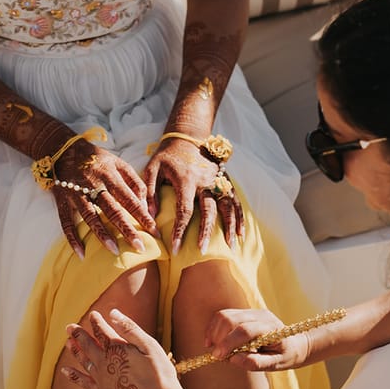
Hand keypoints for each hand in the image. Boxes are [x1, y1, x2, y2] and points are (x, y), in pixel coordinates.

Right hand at [54, 143, 158, 258]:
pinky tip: (81, 254)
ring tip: (114, 251)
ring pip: (90, 216)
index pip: (130, 198)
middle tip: (140, 247)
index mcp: (110, 175)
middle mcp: (94, 184)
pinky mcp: (62, 200)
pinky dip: (72, 238)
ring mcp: (76, 192)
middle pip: (112, 209)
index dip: (143, 215)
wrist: (63, 149)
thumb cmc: (96, 159)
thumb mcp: (118, 163)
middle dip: (127, 229)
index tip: (154, 232)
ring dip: (102, 234)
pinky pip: (66, 221)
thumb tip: (146, 205)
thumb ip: (134, 181)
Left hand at [63, 308, 189, 388]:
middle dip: (78, 334)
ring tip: (67, 342)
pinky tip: (64, 371)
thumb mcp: (148, 345)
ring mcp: (102, 379)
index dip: (96, 322)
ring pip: (83, 361)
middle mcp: (104, 363)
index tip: (92, 314)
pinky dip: (73, 376)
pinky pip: (83, 382)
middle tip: (69, 327)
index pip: (101, 331)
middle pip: (87, 345)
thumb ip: (129, 328)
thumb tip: (113, 312)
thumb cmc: (159, 371)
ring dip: (74, 351)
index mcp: (116, 349)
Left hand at [143, 139, 244, 253]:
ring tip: (231, 246)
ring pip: (227, 206)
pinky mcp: (225, 181)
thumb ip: (148, 191)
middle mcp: (205, 181)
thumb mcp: (152, 169)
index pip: (184, 210)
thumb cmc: (166, 156)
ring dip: (230, 227)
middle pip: (209, 211)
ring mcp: (218, 181)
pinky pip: (235, 201)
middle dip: (206, 232)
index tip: (175, 248)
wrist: (187, 137)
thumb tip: (150, 216)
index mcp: (186, 180)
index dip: (180, 230)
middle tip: (203, 251)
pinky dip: (239, 217)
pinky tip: (241, 232)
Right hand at [205, 308, 310, 370]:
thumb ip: (256, 363)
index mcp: (271, 328)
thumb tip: (233, 359)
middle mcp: (260, 315)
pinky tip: (213, 341)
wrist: (293, 343)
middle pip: (231, 319)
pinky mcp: (243, 312)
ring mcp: (251, 311)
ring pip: (224, 315)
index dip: (229, 343)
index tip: (218, 356)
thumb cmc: (285, 355)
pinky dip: (214, 328)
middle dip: (219, 338)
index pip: (245, 330)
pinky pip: (223, 316)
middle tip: (218, 356)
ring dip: (214, 332)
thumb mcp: (276, 364)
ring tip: (214, 349)